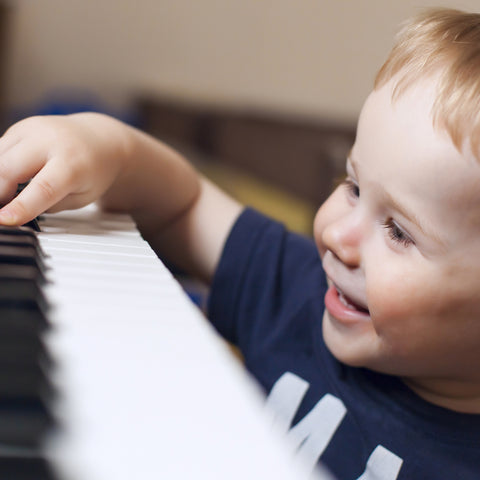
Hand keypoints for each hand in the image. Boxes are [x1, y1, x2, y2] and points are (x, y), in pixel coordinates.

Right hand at [0, 112, 129, 224]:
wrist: (101, 138)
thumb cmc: (94, 171)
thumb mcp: (82, 197)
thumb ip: (50, 206)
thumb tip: (16, 213)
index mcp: (73, 163)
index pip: (43, 188)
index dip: (21, 206)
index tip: (3, 220)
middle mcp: (51, 140)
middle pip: (8, 169)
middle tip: (3, 213)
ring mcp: (32, 129)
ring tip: (8, 197)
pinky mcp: (20, 127)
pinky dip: (0, 168)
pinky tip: (11, 179)